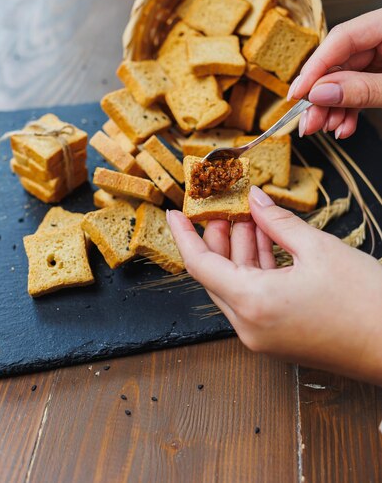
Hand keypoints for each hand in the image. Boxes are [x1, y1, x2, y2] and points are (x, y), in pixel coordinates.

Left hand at [167, 186, 381, 384]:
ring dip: (240, 250)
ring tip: (249, 216)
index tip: (175, 213)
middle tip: (223, 205)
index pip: (200, 265)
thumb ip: (278, 222)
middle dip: (218, 236)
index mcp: (252, 303)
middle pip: (217, 274)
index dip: (184, 235)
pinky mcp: (279, 338)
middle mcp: (250, 326)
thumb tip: (255, 200)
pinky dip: (257, 269)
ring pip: (237, 285)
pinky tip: (266, 241)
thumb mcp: (318, 249)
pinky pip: (255, 298)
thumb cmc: (365, 302)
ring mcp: (263, 336)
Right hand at [287, 8, 381, 137]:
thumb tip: (320, 93)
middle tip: (308, 122)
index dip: (315, 67)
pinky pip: (361, 88)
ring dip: (333, 108)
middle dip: (322, 96)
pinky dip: (351, 109)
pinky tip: (343, 126)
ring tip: (325, 128)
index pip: (341, 38)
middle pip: (340, 62)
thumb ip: (363, 89)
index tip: (297, 94)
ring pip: (348, 79)